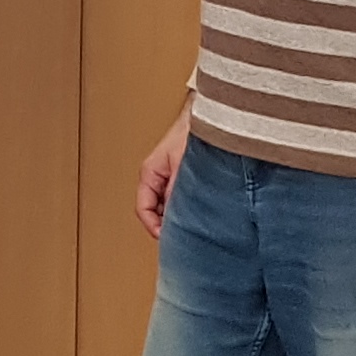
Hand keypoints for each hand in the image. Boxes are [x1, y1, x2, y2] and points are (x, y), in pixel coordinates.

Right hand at [136, 115, 190, 239]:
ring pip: (167, 206)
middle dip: (167, 225)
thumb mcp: (183, 167)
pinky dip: (187, 208)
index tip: (167, 238)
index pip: (143, 208)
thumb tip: (175, 216)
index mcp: (150, 173)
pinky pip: (181, 199)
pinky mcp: (185, 177)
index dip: (153, 227)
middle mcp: (158, 177)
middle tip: (182, 237)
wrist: (212, 117)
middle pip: (154, 211)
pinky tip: (200, 212)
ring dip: (178, 216)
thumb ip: (176, 192)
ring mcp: (171, 177)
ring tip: (193, 225)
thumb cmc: (193, 132)